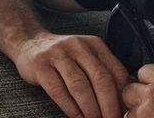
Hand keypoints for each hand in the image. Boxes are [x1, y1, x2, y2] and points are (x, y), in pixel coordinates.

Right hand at [14, 33, 129, 117]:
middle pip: (100, 79)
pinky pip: (58, 90)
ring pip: (79, 86)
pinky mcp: (40, 64)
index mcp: (94, 45)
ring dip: (89, 110)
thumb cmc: (63, 57)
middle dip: (108, 106)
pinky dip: (70, 108)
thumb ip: (104, 74)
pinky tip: (75, 116)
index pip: (116, 72)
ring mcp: (57, 54)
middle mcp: (77, 46)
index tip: (123, 114)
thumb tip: (125, 103)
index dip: (122, 97)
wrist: (29, 43)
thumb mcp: (86, 58)